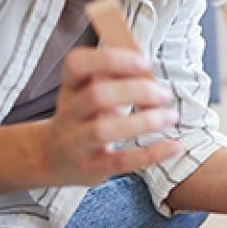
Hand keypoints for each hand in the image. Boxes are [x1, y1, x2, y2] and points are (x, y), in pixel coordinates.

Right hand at [41, 47, 181, 185]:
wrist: (51, 158)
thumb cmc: (84, 117)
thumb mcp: (89, 92)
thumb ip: (113, 78)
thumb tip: (147, 66)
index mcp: (70, 88)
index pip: (76, 64)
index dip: (109, 59)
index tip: (144, 62)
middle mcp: (69, 114)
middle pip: (97, 96)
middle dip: (136, 91)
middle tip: (165, 95)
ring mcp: (77, 143)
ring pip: (104, 130)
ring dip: (144, 121)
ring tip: (171, 116)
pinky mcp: (92, 168)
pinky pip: (122, 161)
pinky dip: (152, 153)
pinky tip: (175, 146)